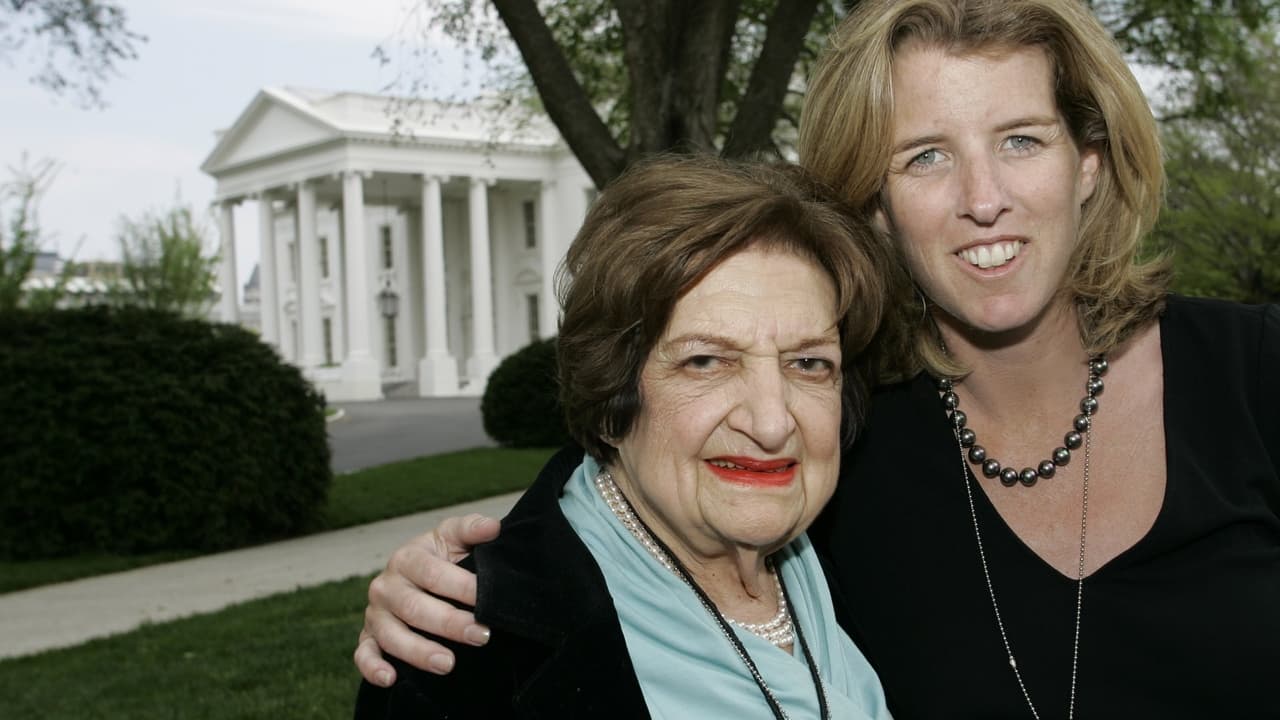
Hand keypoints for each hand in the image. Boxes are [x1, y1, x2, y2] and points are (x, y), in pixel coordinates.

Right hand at [354, 513, 500, 685]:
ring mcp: (375, 614)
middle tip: (482, 635)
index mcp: (407, 558)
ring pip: (392, 636)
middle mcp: (386, 586)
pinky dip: (372, 668)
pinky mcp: (368, 637)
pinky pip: (364, 654)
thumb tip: (493, 527)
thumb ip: (471, 529)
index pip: (433, 574)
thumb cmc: (441, 557)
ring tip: (448, 664)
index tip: (489, 600)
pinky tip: (391, 678)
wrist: (415, 574)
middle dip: (450, 624)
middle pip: (415, 608)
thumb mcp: (454, 537)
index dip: (462, 587)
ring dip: (419, 652)